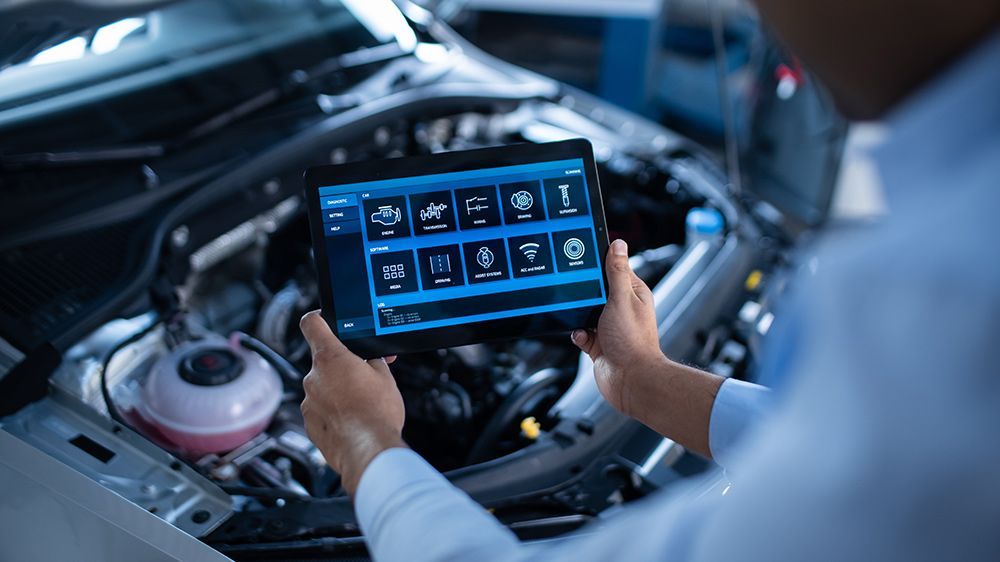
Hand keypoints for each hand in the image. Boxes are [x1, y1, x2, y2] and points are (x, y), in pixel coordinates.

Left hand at [299, 311, 406, 494]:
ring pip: (322, 388)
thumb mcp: (385, 377)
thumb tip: (368, 361)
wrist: (369, 450)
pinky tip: (351, 420)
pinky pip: (320, 410)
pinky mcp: (309, 423)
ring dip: (338, 392)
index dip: (319, 319)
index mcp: (331, 358)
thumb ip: (371, 362)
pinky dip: (333, 412)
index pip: (312, 324)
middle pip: (323, 361)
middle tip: (363, 378)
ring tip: (360, 405)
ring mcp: (308, 402)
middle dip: (342, 367)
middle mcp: (313, 377)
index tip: (324, 320)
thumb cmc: (377, 414)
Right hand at [571, 239, 667, 414]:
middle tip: (577, 290)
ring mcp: (609, 327)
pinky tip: (582, 336)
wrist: (630, 381)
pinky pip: (580, 333)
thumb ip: (617, 271)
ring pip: (585, 312)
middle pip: (596, 291)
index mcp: (633, 294)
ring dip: (579, 314)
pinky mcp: (598, 344)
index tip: (584, 257)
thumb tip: (618, 244)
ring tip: (580, 317)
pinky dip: (577, 334)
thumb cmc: (633, 342)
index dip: (601, 264)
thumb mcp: (621, 298)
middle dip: (585, 291)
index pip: (615, 270)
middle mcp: (622, 309)